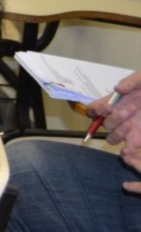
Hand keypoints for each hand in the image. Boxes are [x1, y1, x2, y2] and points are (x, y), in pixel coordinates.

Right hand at [89, 71, 140, 191]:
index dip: (96, 110)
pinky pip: (128, 148)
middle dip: (115, 118)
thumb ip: (130, 82)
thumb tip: (117, 89)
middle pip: (104, 124)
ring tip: (132, 125)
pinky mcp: (138, 138)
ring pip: (112, 138)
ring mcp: (128, 129)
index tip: (106, 107)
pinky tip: (130, 149)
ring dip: (118, 132)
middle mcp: (118, 117)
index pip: (94, 109)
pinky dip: (127, 150)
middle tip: (132, 108)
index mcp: (114, 103)